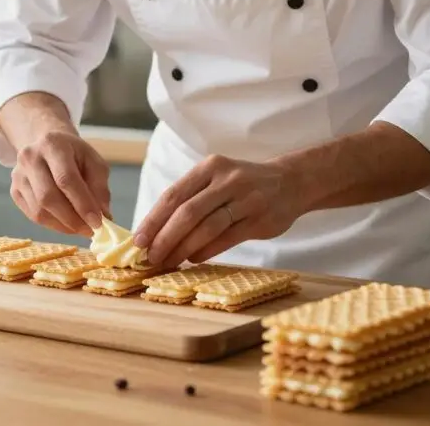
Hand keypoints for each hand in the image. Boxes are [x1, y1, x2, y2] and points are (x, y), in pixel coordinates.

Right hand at [10, 131, 111, 235]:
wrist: (49, 145)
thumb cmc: (75, 155)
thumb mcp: (94, 162)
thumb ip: (100, 188)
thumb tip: (103, 216)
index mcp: (52, 145)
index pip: (66, 179)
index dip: (82, 204)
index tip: (98, 222)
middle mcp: (30, 158)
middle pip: (48, 197)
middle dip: (72, 219)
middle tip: (89, 230)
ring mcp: (18, 175)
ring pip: (39, 210)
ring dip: (63, 225)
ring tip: (80, 228)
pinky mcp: (14, 190)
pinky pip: (33, 215)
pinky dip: (53, 224)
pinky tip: (67, 224)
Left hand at [132, 155, 303, 268]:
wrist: (291, 181)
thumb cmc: (242, 185)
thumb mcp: (216, 178)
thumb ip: (190, 198)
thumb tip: (154, 230)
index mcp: (209, 167)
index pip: (174, 195)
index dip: (153, 220)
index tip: (138, 241)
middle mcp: (227, 180)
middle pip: (188, 212)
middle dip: (165, 237)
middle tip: (150, 257)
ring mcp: (246, 199)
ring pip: (207, 227)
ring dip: (183, 248)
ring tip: (168, 261)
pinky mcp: (260, 219)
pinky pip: (227, 238)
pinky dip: (207, 251)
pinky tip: (193, 259)